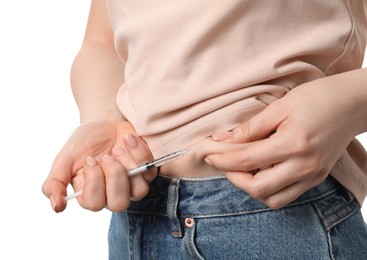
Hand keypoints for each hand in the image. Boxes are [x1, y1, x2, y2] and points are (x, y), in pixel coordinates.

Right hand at [42, 120, 154, 211]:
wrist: (103, 122)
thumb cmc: (83, 142)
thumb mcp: (64, 159)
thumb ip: (54, 183)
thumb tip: (56, 207)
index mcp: (91, 194)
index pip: (95, 203)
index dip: (94, 182)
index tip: (90, 159)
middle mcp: (113, 193)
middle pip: (119, 204)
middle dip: (114, 176)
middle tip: (107, 156)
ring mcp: (132, 183)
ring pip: (139, 191)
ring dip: (128, 165)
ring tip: (117, 148)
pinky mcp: (146, 170)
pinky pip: (149, 170)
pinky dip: (139, 152)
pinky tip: (128, 138)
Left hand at [205, 75, 359, 208]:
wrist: (354, 104)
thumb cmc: (318, 98)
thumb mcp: (280, 106)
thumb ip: (249, 128)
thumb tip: (221, 140)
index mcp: (293, 144)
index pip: (246, 160)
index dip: (222, 159)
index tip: (207, 155)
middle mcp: (304, 166)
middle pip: (257, 188)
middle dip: (233, 178)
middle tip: (222, 162)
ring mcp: (312, 176)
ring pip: (272, 199)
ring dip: (250, 187)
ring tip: (240, 169)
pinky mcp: (317, 179)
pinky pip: (286, 196)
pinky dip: (267, 189)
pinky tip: (261, 171)